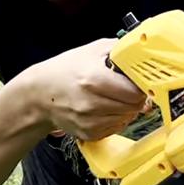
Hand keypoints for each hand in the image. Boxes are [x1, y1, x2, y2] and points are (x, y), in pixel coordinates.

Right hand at [28, 38, 148, 140]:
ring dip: (127, 108)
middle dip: (136, 97)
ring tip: (114, 97)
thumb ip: (120, 50)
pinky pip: (116, 128)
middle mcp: (91, 104)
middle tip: (128, 88)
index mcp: (94, 79)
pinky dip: (116, 118)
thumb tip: (144, 53)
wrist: (40, 94)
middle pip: (134, 106)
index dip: (141, 85)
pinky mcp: (89, 134)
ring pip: (127, 118)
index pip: (134, 91)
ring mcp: (89, 122)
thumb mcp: (92, 50)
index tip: (140, 81)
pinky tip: (106, 108)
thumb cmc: (66, 70)